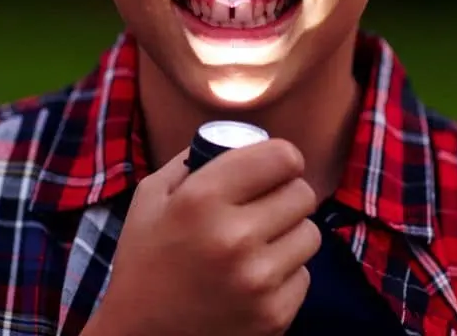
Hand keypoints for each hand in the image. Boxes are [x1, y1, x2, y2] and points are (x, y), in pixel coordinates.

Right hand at [81, 139, 320, 335]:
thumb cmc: (146, 262)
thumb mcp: (151, 198)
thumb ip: (192, 160)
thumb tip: (237, 141)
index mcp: (203, 199)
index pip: (283, 157)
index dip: (281, 159)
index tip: (272, 168)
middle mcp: (235, 237)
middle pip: (302, 193)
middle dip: (285, 195)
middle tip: (264, 207)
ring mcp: (259, 279)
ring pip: (310, 234)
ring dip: (289, 234)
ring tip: (258, 244)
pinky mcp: (275, 314)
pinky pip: (304, 275)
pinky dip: (285, 273)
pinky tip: (254, 278)